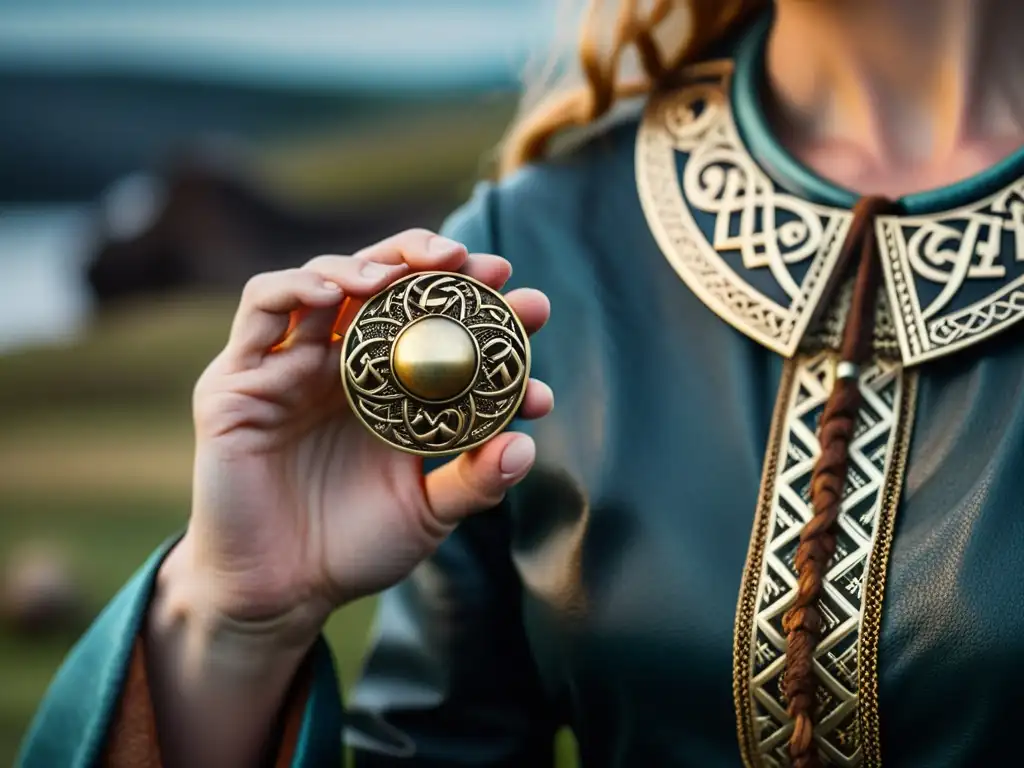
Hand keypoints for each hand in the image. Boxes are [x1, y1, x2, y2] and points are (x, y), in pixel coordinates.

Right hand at [173, 229, 552, 644]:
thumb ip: (475, 481)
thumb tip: (526, 445)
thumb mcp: (428, 514)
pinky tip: (339, 292)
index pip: (434, 323)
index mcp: (388, 387)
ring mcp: (288, 367)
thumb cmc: (354, 549)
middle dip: (431, 264)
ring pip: (324, 281)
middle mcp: (340, 365)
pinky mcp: (237, 380)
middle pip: (383, 285)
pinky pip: (260, 310)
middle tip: (477, 265)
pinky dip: (296, 287)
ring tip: (410, 272)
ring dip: (368, 264)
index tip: (530, 305)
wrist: (282, 595)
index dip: (481, 305)